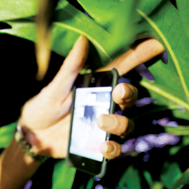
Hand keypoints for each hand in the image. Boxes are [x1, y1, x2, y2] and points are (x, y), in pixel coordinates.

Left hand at [18, 36, 164, 158]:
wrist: (31, 136)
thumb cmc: (43, 107)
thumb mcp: (55, 88)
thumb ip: (70, 68)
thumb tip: (82, 39)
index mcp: (96, 86)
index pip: (122, 69)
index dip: (140, 55)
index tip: (157, 43)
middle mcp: (105, 105)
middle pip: (130, 98)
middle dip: (130, 94)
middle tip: (119, 92)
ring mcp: (103, 127)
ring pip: (127, 124)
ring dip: (120, 123)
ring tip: (102, 122)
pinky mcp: (98, 145)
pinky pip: (115, 149)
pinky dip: (114, 149)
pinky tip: (104, 146)